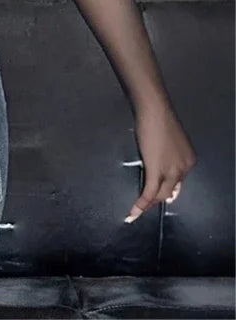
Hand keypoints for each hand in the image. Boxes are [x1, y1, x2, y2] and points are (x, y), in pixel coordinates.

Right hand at [126, 101, 196, 222]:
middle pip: (170, 191)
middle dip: (157, 200)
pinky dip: (141, 203)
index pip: (178, 182)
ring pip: (161, 194)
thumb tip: (157, 157)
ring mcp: (172, 171)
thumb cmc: (158, 118)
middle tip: (146, 205)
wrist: (155, 110)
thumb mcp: (168, 139)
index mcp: (188, 160)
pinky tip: (133, 211)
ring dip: (148, 205)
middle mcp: (184, 169)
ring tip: (137, 211)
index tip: (159, 193)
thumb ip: (166, 152)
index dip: (167, 190)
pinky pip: (149, 191)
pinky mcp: (157, 170)